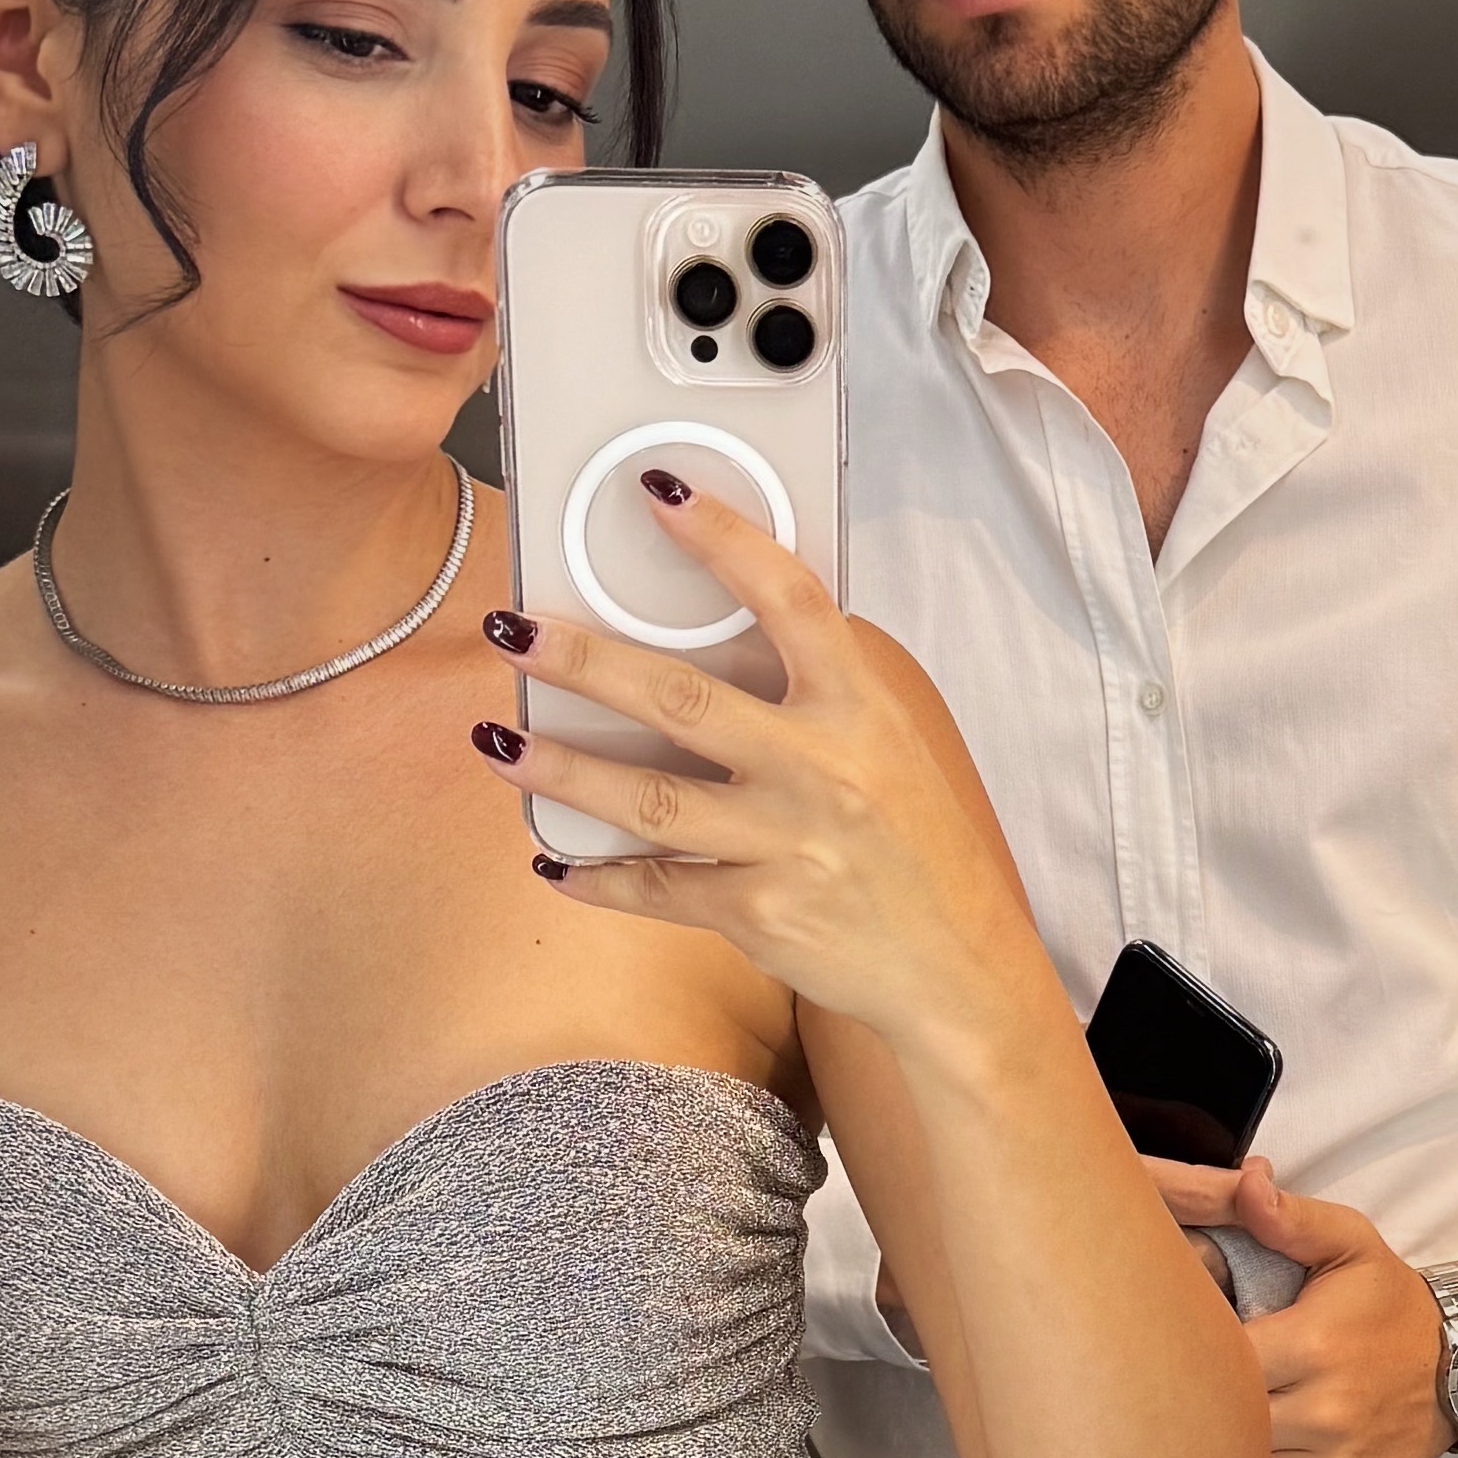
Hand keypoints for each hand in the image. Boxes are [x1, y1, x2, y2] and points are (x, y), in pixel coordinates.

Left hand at [472, 475, 1034, 1064]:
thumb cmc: (918, 847)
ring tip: (497, 741)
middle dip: (585, 661)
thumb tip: (709, 646)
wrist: (960, 967)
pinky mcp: (760, 915)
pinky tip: (553, 863)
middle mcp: (823, 769)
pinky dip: (597, 878)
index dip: (723, 539)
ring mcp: (788, 845)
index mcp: (860, 708)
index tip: (658, 491)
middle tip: (513, 629)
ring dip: (561, 770)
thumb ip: (814, 698)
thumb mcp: (887, 748)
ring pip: (648, 801)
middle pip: (681, 700)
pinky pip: (657, 888)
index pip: (789, 600)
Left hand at [1145, 1156, 1457, 1457]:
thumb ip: (1290, 1218)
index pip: (1217, 1362)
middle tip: (1122, 1407)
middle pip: (1219, 1428)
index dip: (1173, 1360)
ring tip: (1148, 1456)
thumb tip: (1246, 1179)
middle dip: (1173, 1418)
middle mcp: (1323, 1414)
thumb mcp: (1351, 1244)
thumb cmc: (1390, 1303)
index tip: (1143, 1350)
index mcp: (1312, 1346)